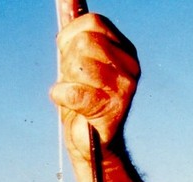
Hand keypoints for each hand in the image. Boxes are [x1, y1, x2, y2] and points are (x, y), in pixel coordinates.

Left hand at [50, 13, 139, 157]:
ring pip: (79, 64)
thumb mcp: (74, 63)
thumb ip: (73, 32)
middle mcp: (131, 65)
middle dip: (66, 61)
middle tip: (71, 81)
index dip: (69, 36)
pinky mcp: (112, 109)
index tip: (66, 55)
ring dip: (66, 80)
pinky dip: (62, 96)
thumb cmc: (81, 104)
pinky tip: (65, 102)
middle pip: (84, 41)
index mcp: (125, 50)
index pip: (92, 23)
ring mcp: (125, 87)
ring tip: (73, 94)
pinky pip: (74, 92)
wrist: (90, 147)